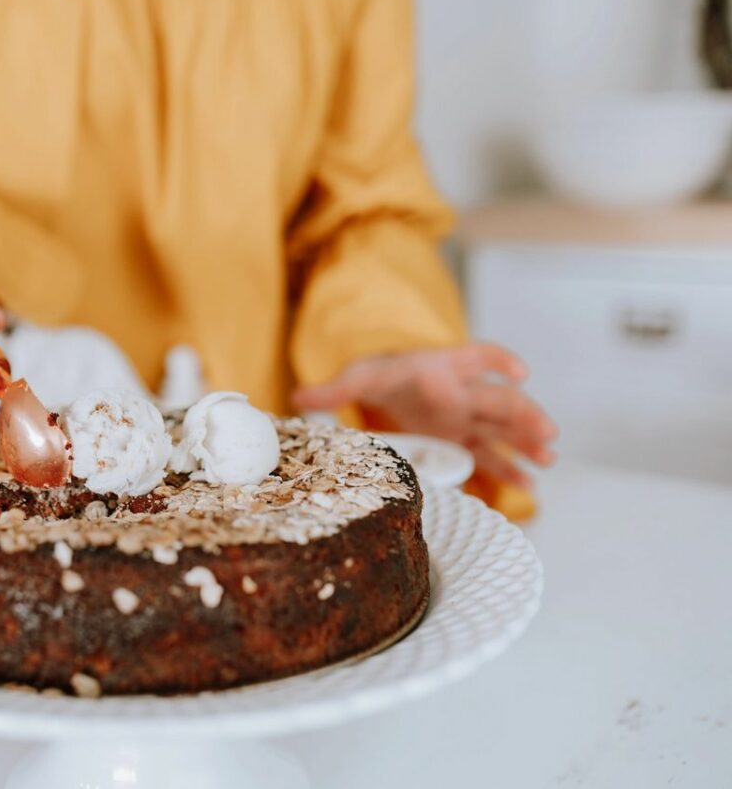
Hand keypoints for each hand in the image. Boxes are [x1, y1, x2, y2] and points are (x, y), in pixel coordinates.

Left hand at [292, 343, 556, 487]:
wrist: (389, 384)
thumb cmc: (381, 374)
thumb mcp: (357, 376)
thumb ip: (331, 390)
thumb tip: (296, 399)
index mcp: (442, 367)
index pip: (477, 356)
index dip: (499, 361)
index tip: (518, 371)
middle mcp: (462, 391)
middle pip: (499, 399)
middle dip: (523, 414)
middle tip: (546, 431)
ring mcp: (466, 417)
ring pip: (503, 429)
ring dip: (526, 442)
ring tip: (547, 459)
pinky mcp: (463, 440)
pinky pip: (490, 454)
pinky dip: (509, 468)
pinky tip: (527, 486)